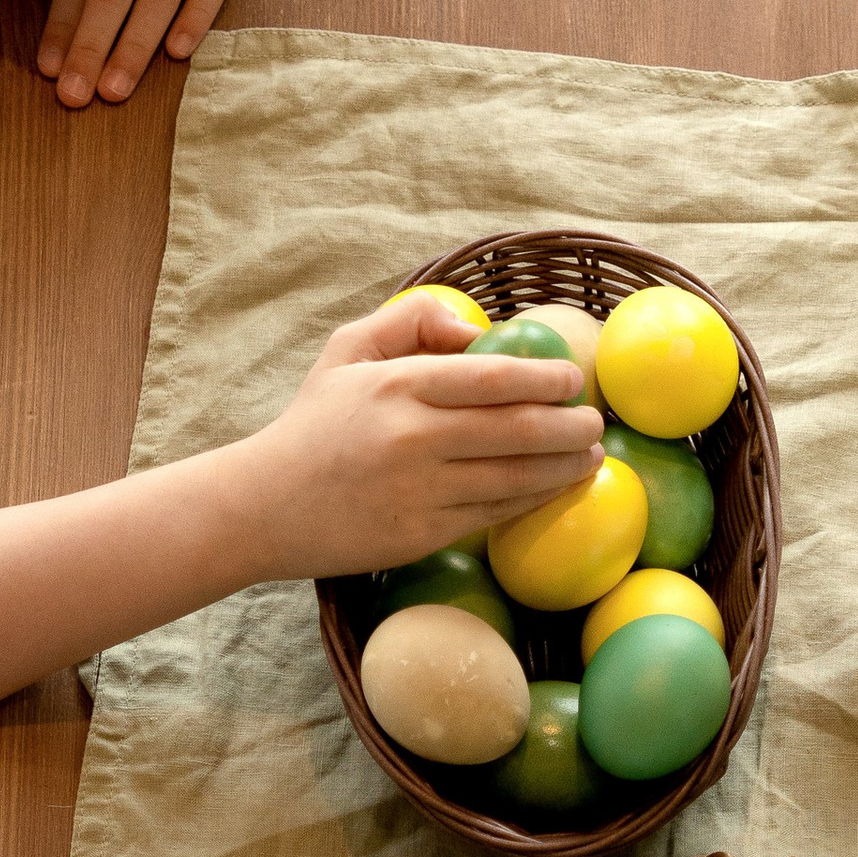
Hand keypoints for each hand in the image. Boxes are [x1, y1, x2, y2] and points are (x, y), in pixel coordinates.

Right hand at [238, 294, 604, 582]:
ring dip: (564, 466)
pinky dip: (532, 500)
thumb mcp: (346, 351)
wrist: (263, 506)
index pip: (493, 378)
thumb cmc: (313, 423)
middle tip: (595, 421)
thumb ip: (410, 321)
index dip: (546, 378)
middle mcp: (414, 438)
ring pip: (514, 477)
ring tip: (591, 455)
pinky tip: (554, 487)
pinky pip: (493, 515)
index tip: (574, 379)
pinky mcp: (421, 535)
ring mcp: (420, 492)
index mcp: (400, 385)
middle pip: (517, 429)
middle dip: (570, 425)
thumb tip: (478, 329)